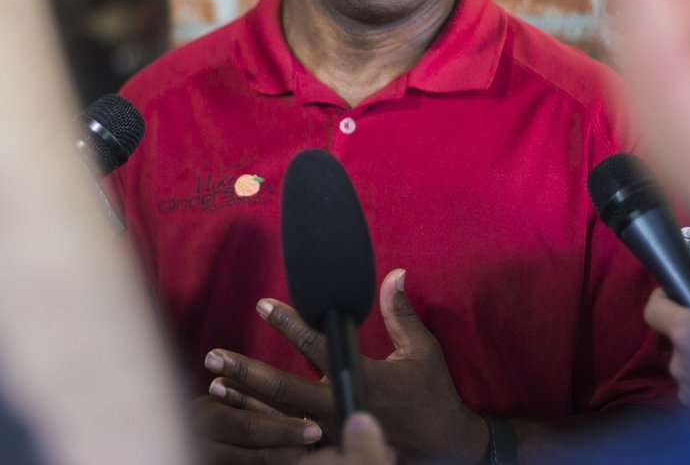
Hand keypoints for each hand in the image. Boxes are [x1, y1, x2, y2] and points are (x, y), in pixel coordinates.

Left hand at [205, 269, 487, 462]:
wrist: (446, 448)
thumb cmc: (434, 394)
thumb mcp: (423, 350)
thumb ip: (401, 313)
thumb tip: (395, 274)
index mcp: (364, 377)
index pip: (317, 345)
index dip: (289, 322)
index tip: (262, 304)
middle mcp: (342, 406)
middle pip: (284, 388)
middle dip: (247, 371)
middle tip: (215, 357)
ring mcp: (334, 434)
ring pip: (279, 420)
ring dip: (246, 402)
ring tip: (213, 388)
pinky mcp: (332, 451)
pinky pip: (288, 445)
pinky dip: (261, 430)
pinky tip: (239, 420)